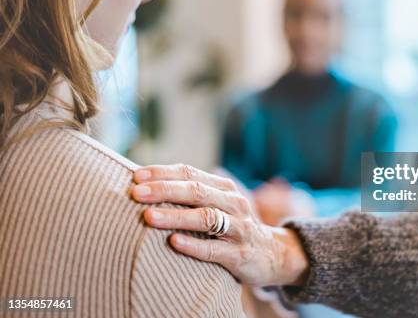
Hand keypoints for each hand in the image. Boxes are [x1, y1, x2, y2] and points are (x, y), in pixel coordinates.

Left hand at [131, 164, 309, 286]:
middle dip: (164, 191)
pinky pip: (214, 249)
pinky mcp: (239, 253)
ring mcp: (238, 228)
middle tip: (137, 194)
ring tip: (148, 217)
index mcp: (224, 187)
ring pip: (206, 218)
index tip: (136, 176)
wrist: (271, 253)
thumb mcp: (219, 203)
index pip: (191, 173)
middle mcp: (233, 203)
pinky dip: (193, 245)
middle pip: (196, 191)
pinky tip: (173, 243)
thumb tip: (152, 178)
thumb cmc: (234, 225)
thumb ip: (194, 191)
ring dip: (175, 217)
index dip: (163, 173)